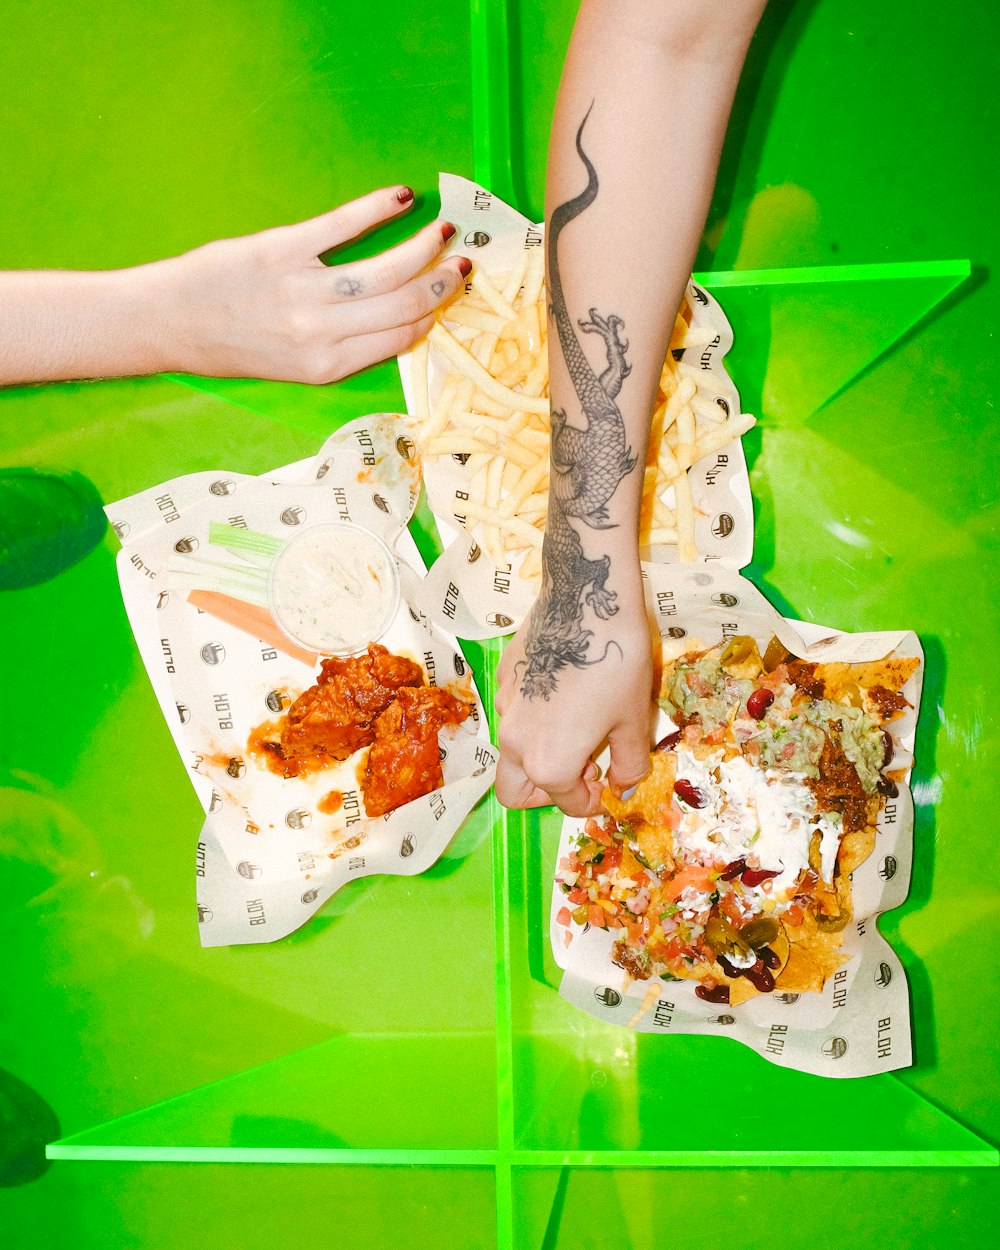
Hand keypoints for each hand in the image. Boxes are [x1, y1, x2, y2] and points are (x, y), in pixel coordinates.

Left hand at [153, 184, 468, 382]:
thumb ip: (345, 346)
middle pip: (404, 304)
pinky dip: (379, 208)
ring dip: (423, 246)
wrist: (170, 323)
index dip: (433, 313)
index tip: (448, 292)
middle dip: (442, 281)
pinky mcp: (281, 250)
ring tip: (442, 229)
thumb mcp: (294, 367)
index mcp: (328, 366)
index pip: (402, 337)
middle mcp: (321, 333)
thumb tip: (397, 317)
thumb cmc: (230, 346)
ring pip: (386, 270)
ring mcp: (302, 291)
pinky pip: (343, 226)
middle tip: (461, 259)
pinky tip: (402, 197)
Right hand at [494, 601, 654, 816]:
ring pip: (512, 751)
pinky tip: (566, 689)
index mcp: (549, 763)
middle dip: (544, 793)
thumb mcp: (634, 720)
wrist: (585, 599)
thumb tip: (625, 785)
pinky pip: (514, 713)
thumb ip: (628, 763)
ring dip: (540, 753)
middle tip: (580, 771)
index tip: (609, 785)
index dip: (592, 801)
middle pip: (514, 791)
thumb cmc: (615, 664)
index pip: (566, 802)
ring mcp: (503, 708)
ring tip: (578, 725)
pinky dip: (535, 718)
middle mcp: (516, 742)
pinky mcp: (502, 677)